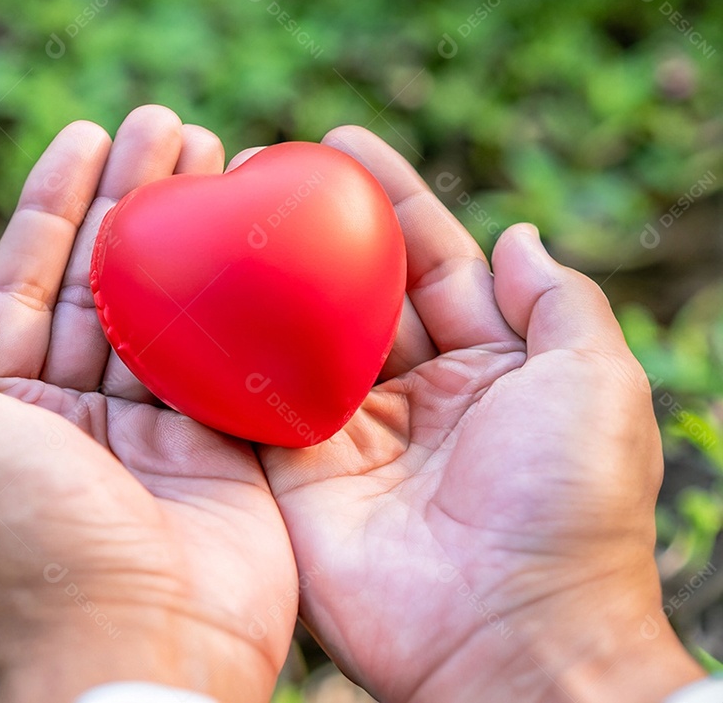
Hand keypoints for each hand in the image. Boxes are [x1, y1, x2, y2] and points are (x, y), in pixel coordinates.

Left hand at [0, 106, 297, 702]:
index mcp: (7, 405)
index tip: (84, 134)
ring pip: (168, 303)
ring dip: (185, 228)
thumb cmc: (34, 548)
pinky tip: (253, 234)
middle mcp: (77, 408)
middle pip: (105, 277)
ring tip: (213, 148)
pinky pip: (226, 354)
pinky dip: (237, 294)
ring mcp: (151, 424)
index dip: (53, 203)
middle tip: (166, 122)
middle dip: (132, 197)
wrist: (144, 644)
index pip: (26, 277)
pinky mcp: (218, 442)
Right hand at [254, 127, 704, 702]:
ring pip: (294, 340)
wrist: (509, 641)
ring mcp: (348, 437)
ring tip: (215, 215)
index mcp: (485, 368)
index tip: (340, 143)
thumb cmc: (568, 509)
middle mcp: (412, 396)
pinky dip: (224, 357)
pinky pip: (252, 405)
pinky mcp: (295, 477)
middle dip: (310, 231)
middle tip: (258, 169)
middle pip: (352, 293)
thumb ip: (559, 304)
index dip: (388, 200)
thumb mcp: (597, 385)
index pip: (428, 263)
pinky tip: (190, 298)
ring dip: (258, 281)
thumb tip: (518, 234)